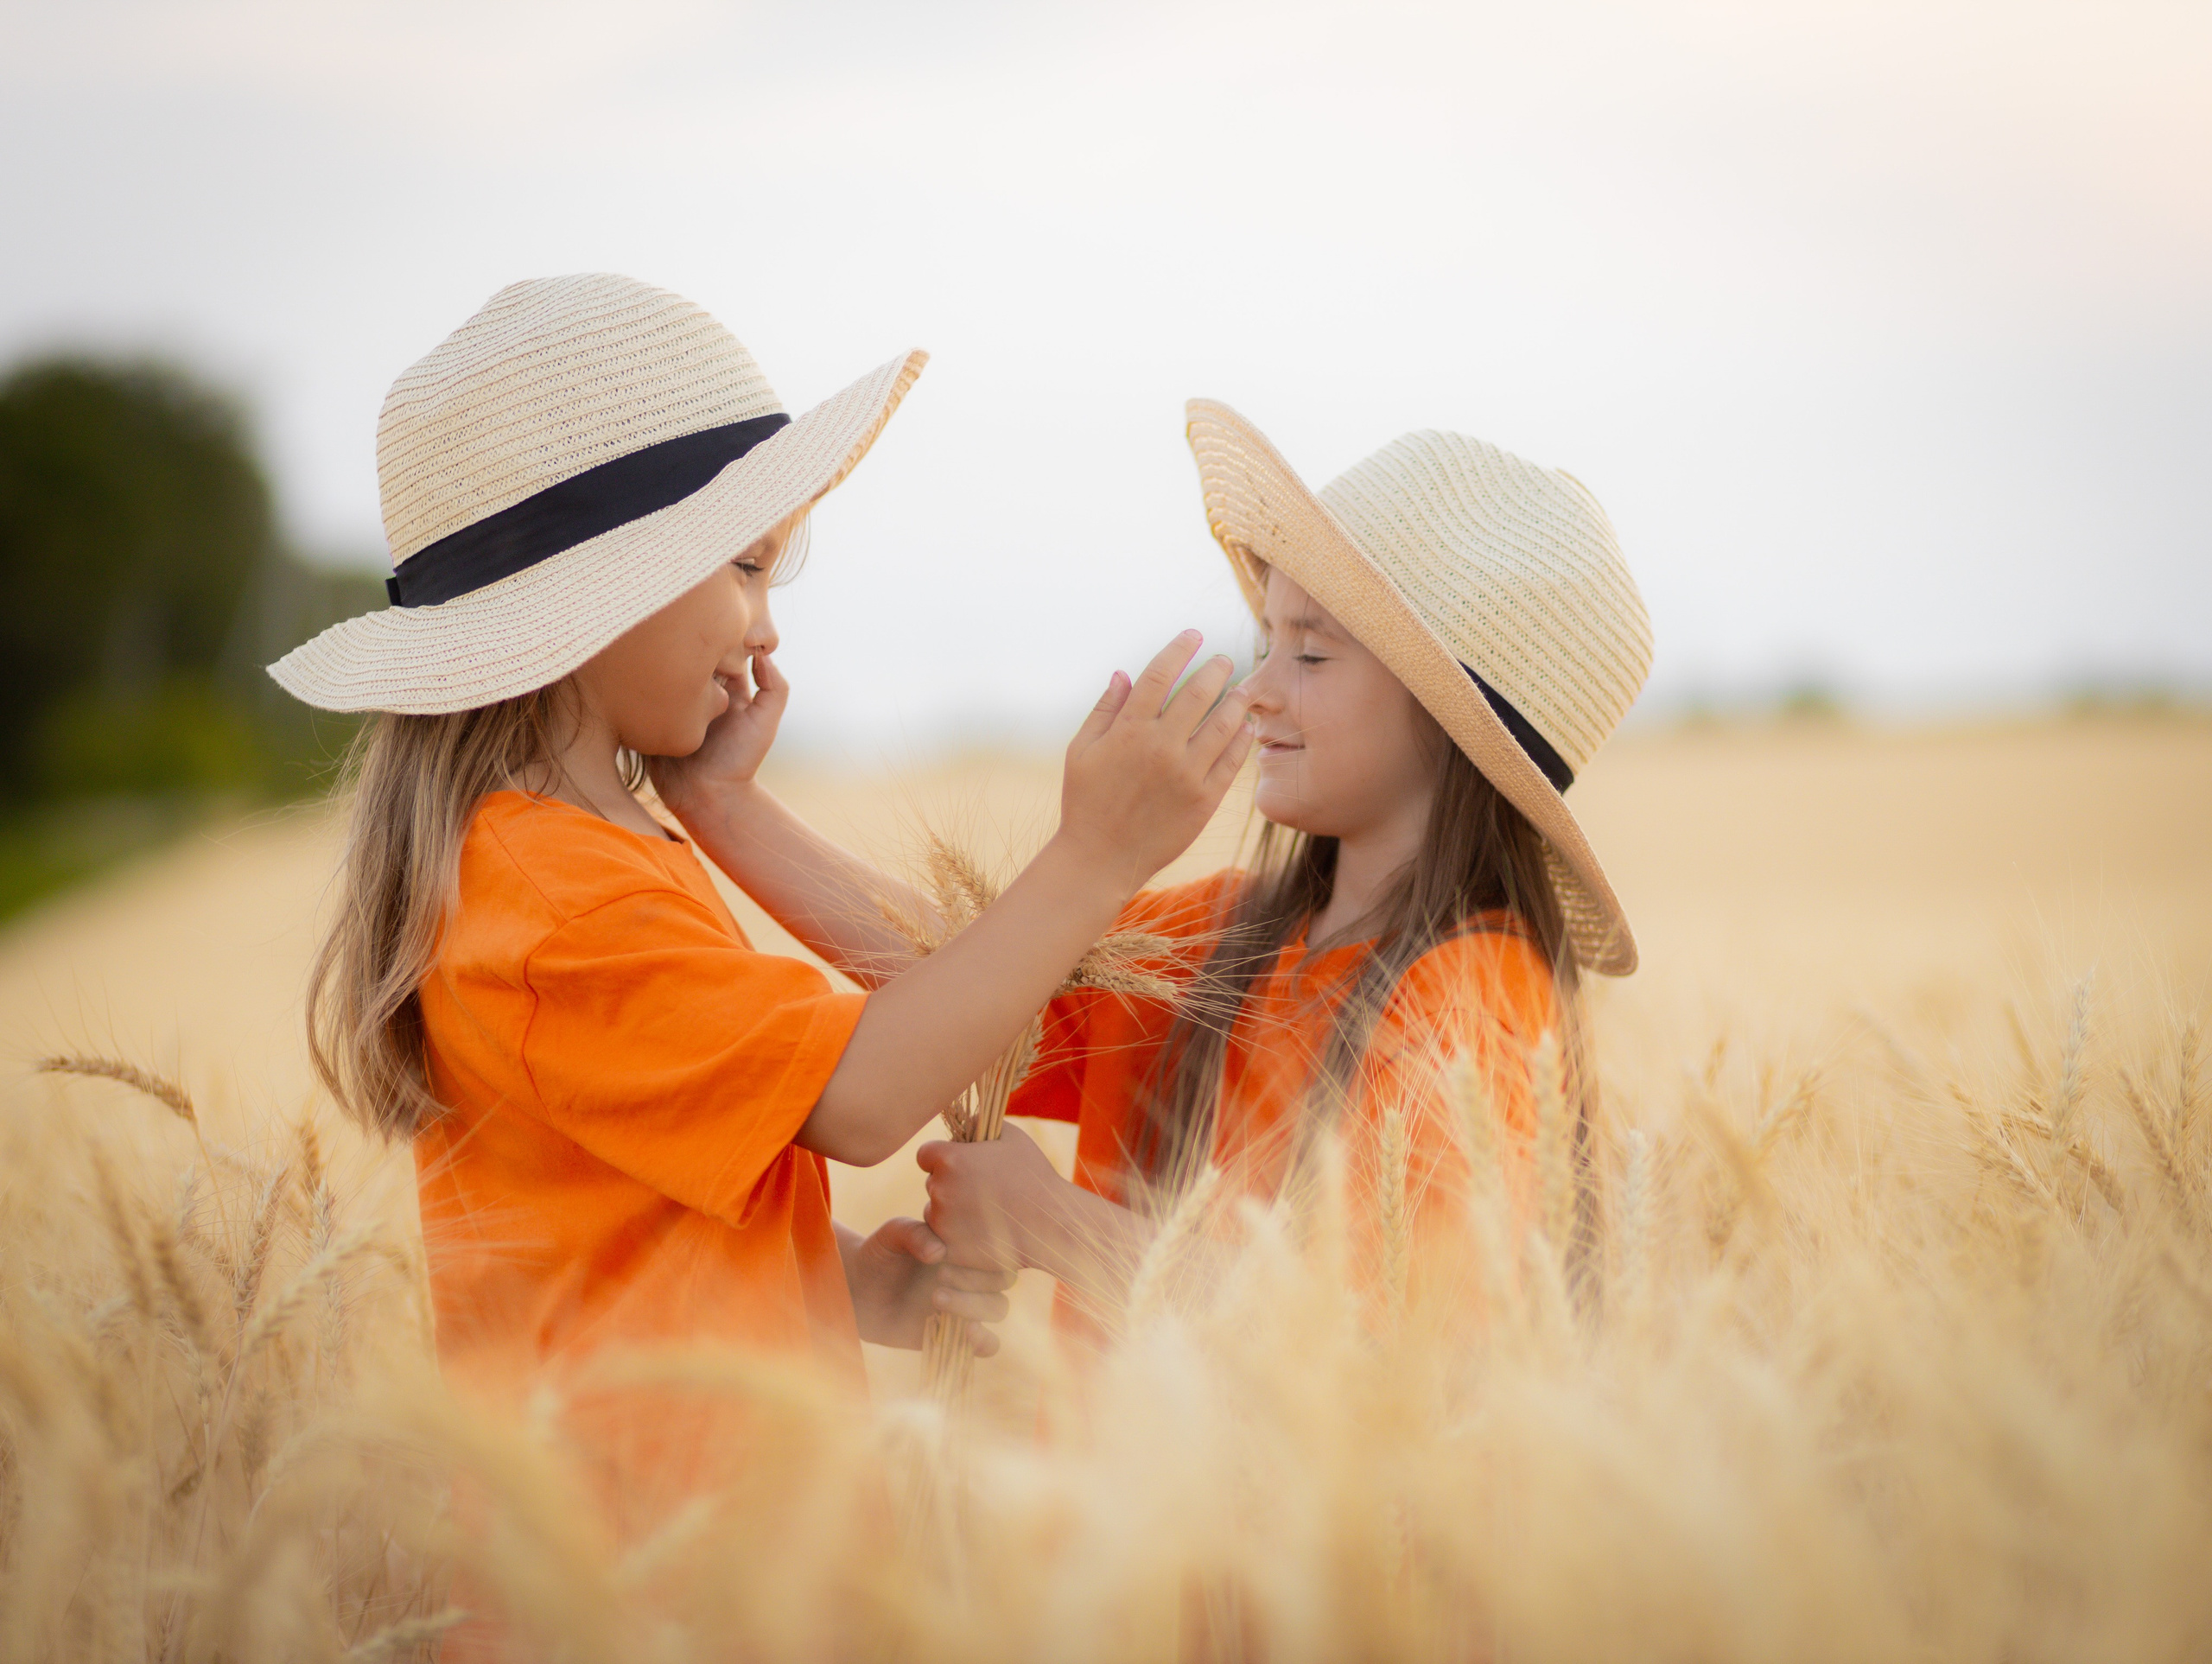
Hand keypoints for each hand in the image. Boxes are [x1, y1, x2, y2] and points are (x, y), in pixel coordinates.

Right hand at [646, 646, 787, 821]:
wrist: (706, 797)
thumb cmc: (739, 761)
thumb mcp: (765, 724)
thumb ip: (775, 688)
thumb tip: (763, 652)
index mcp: (728, 689)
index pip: (723, 651)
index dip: (719, 636)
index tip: (712, 628)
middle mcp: (702, 692)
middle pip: (693, 656)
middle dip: (687, 643)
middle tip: (677, 634)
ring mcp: (676, 703)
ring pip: (667, 671)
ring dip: (661, 660)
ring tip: (657, 649)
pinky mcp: (654, 716)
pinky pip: (644, 694)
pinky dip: (641, 681)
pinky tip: (638, 670)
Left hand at [842, 1216, 1013, 1353]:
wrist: (859, 1288)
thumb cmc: (882, 1253)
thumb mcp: (894, 1234)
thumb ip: (915, 1235)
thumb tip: (938, 1252)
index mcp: (968, 1249)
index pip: (997, 1252)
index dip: (981, 1256)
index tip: (948, 1257)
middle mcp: (973, 1277)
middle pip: (1001, 1282)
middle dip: (975, 1281)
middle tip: (940, 1277)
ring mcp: (967, 1307)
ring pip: (997, 1309)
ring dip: (975, 1306)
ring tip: (936, 1299)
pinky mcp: (957, 1335)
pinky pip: (987, 1345)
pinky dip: (986, 1342)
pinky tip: (968, 1332)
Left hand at [918, 1124, 1073, 1274]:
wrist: (1050, 1226)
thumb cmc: (1034, 1177)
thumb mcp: (1011, 1136)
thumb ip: (980, 1124)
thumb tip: (965, 1123)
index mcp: (949, 1159)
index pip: (925, 1155)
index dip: (939, 1158)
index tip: (956, 1164)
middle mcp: (938, 1189)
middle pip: (932, 1183)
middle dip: (949, 1184)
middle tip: (980, 1190)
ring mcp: (941, 1221)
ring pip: (935, 1212)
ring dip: (950, 1211)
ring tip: (985, 1213)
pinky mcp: (946, 1248)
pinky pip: (938, 1239)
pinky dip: (952, 1236)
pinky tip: (977, 1231)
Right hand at [1055, 632, 1253, 895]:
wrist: (1101, 858)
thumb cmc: (1085, 802)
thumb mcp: (1080, 751)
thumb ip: (1103, 709)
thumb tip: (1123, 673)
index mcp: (1128, 730)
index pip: (1160, 674)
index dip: (1180, 649)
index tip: (1193, 635)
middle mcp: (1161, 747)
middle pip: (1199, 693)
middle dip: (1216, 669)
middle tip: (1224, 660)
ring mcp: (1187, 774)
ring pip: (1224, 723)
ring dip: (1236, 700)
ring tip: (1241, 690)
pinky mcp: (1205, 800)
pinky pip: (1232, 761)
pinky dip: (1242, 738)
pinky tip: (1245, 727)